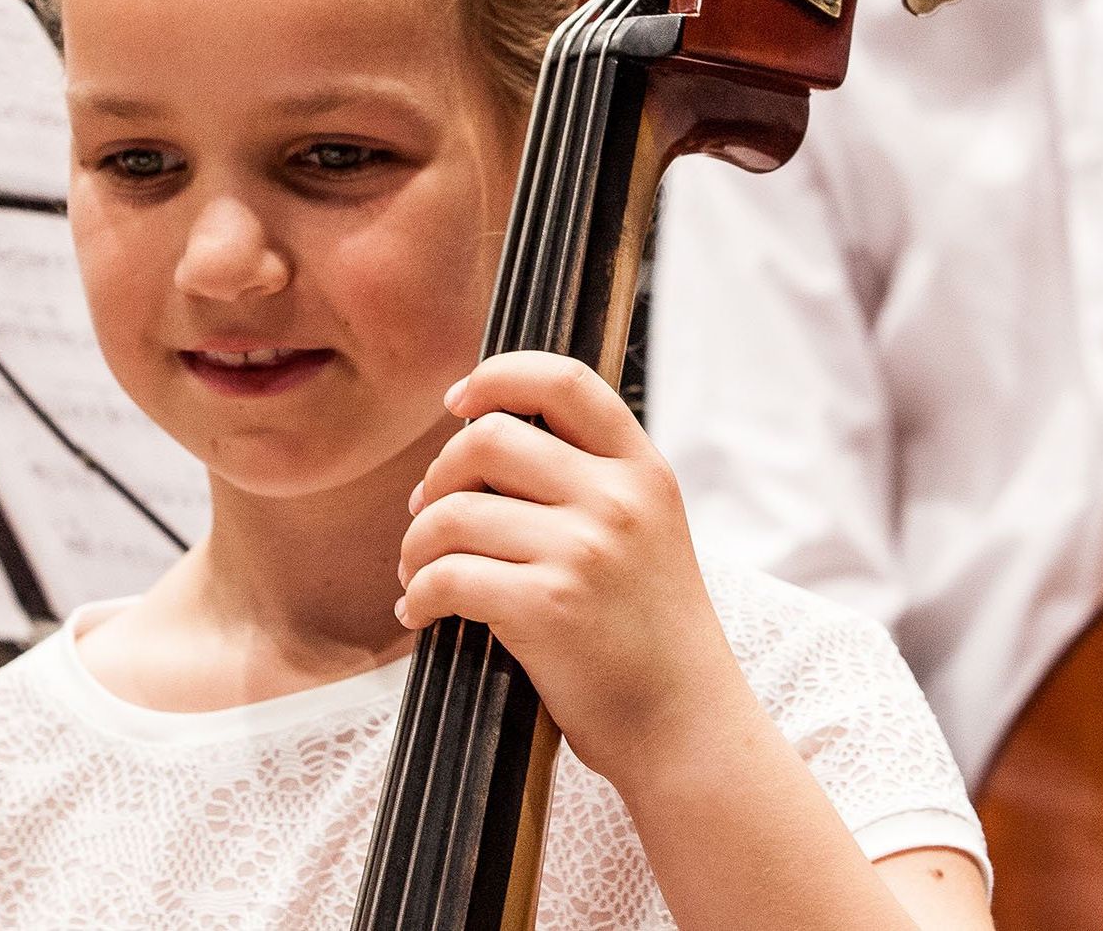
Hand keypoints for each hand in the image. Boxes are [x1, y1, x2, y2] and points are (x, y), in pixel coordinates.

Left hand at [395, 351, 750, 788]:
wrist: (686, 726)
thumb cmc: (650, 633)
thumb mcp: (649, 531)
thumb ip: (593, 481)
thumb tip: (483, 439)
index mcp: (643, 470)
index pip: (565, 379)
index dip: (498, 375)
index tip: (459, 400)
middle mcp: (617, 499)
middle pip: (489, 438)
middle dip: (439, 474)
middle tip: (427, 511)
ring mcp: (583, 550)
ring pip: (453, 512)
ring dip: (416, 543)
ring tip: (418, 571)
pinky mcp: (547, 606)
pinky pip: (446, 576)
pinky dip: (418, 595)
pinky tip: (421, 613)